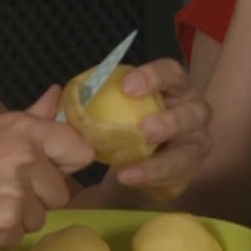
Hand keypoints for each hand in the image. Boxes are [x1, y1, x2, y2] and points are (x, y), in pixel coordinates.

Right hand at [0, 87, 93, 249]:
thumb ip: (32, 117)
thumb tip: (57, 93)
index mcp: (24, 130)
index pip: (80, 151)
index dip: (67, 164)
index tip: (51, 169)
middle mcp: (26, 160)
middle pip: (61, 192)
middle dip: (37, 195)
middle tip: (0, 187)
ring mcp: (16, 196)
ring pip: (40, 217)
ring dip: (18, 216)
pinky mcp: (4, 227)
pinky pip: (19, 236)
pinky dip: (1, 233)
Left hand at [75, 58, 212, 206]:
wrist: (135, 168)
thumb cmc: (122, 130)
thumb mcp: (101, 114)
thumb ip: (79, 105)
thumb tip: (54, 93)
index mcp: (173, 88)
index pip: (172, 72)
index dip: (154, 76)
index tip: (126, 87)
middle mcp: (192, 112)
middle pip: (196, 109)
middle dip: (171, 119)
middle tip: (143, 128)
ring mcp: (196, 143)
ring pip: (192, 148)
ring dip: (162, 159)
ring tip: (131, 165)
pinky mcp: (190, 171)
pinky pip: (177, 175)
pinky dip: (151, 176)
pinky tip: (127, 177)